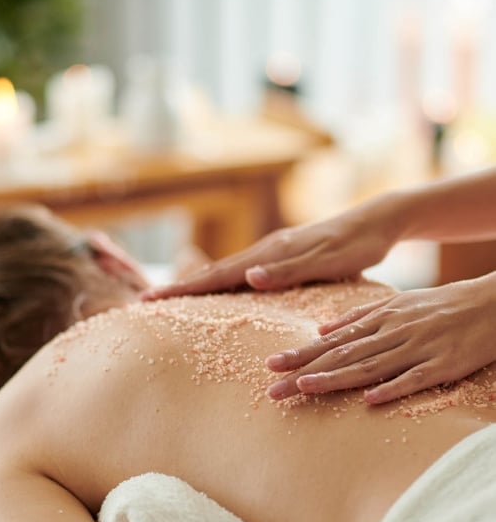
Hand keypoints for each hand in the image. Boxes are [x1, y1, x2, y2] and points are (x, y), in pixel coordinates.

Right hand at [142, 195, 399, 298]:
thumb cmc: (357, 245)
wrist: (377, 221)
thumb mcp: (328, 261)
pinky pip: (243, 272)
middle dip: (180, 286)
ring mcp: (273, 252)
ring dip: (197, 285)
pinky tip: (220, 292)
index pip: (218, 274)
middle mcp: (265, 250)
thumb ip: (288, 270)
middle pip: (214, 271)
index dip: (184, 288)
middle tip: (146, 300)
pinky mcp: (283, 257)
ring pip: (226, 271)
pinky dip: (223, 283)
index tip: (151, 298)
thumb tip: (247, 277)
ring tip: (172, 299)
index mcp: (271, 253)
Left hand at [266, 274, 495, 403]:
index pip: (332, 342)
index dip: (300, 355)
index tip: (270, 365)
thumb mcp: (397, 303)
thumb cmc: (440, 305)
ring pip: (370, 366)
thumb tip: (322, 328)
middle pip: (342, 356)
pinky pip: (414, 379)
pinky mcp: (442, 365)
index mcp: (379, 320)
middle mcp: (392, 333)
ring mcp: (416, 349)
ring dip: (336, 378)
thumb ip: (359, 315)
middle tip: (272, 388)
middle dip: (305, 371)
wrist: (491, 303)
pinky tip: (369, 400)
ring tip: (306, 388)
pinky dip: (391, 388)